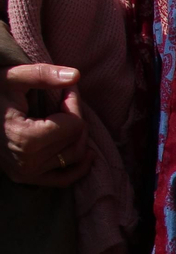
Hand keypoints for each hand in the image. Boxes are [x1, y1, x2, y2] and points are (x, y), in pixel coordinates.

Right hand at [2, 64, 90, 186]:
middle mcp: (27, 161)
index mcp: (24, 138)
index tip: (67, 90)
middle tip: (66, 102)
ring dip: (77, 138)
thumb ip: (42, 75)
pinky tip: (86, 152)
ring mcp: (27, 173)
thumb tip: (76, 75)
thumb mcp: (12, 78)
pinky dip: (79, 166)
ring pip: (75, 157)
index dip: (73, 104)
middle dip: (76, 120)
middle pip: (76, 141)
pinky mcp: (28, 179)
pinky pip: (65, 179)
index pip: (74, 125)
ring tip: (66, 119)